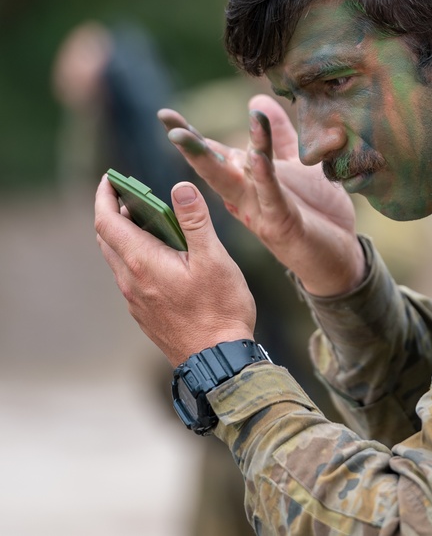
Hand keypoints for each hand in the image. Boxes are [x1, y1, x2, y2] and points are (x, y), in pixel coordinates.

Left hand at [95, 176, 254, 366]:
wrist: (218, 359)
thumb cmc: (220, 309)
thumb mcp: (214, 259)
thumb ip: (195, 221)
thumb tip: (181, 187)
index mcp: (143, 262)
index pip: (107, 221)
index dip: (104, 196)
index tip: (109, 179)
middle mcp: (131, 281)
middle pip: (107, 239)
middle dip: (113, 212)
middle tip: (128, 194)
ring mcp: (136, 300)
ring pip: (118, 259)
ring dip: (125, 236)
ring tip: (146, 221)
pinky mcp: (145, 314)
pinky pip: (130, 278)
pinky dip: (136, 257)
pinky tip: (161, 258)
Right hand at [158, 94, 363, 296]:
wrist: (341, 252)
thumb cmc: (317, 210)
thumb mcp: (297, 165)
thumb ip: (279, 136)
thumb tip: (256, 101)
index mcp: (246, 181)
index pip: (216, 154)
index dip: (191, 135)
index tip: (165, 114)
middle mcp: (246, 196)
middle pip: (213, 167)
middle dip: (190, 146)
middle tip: (167, 122)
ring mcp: (260, 211)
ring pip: (230, 181)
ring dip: (209, 158)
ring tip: (187, 134)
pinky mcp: (282, 222)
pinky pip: (271, 195)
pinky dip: (263, 175)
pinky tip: (255, 156)